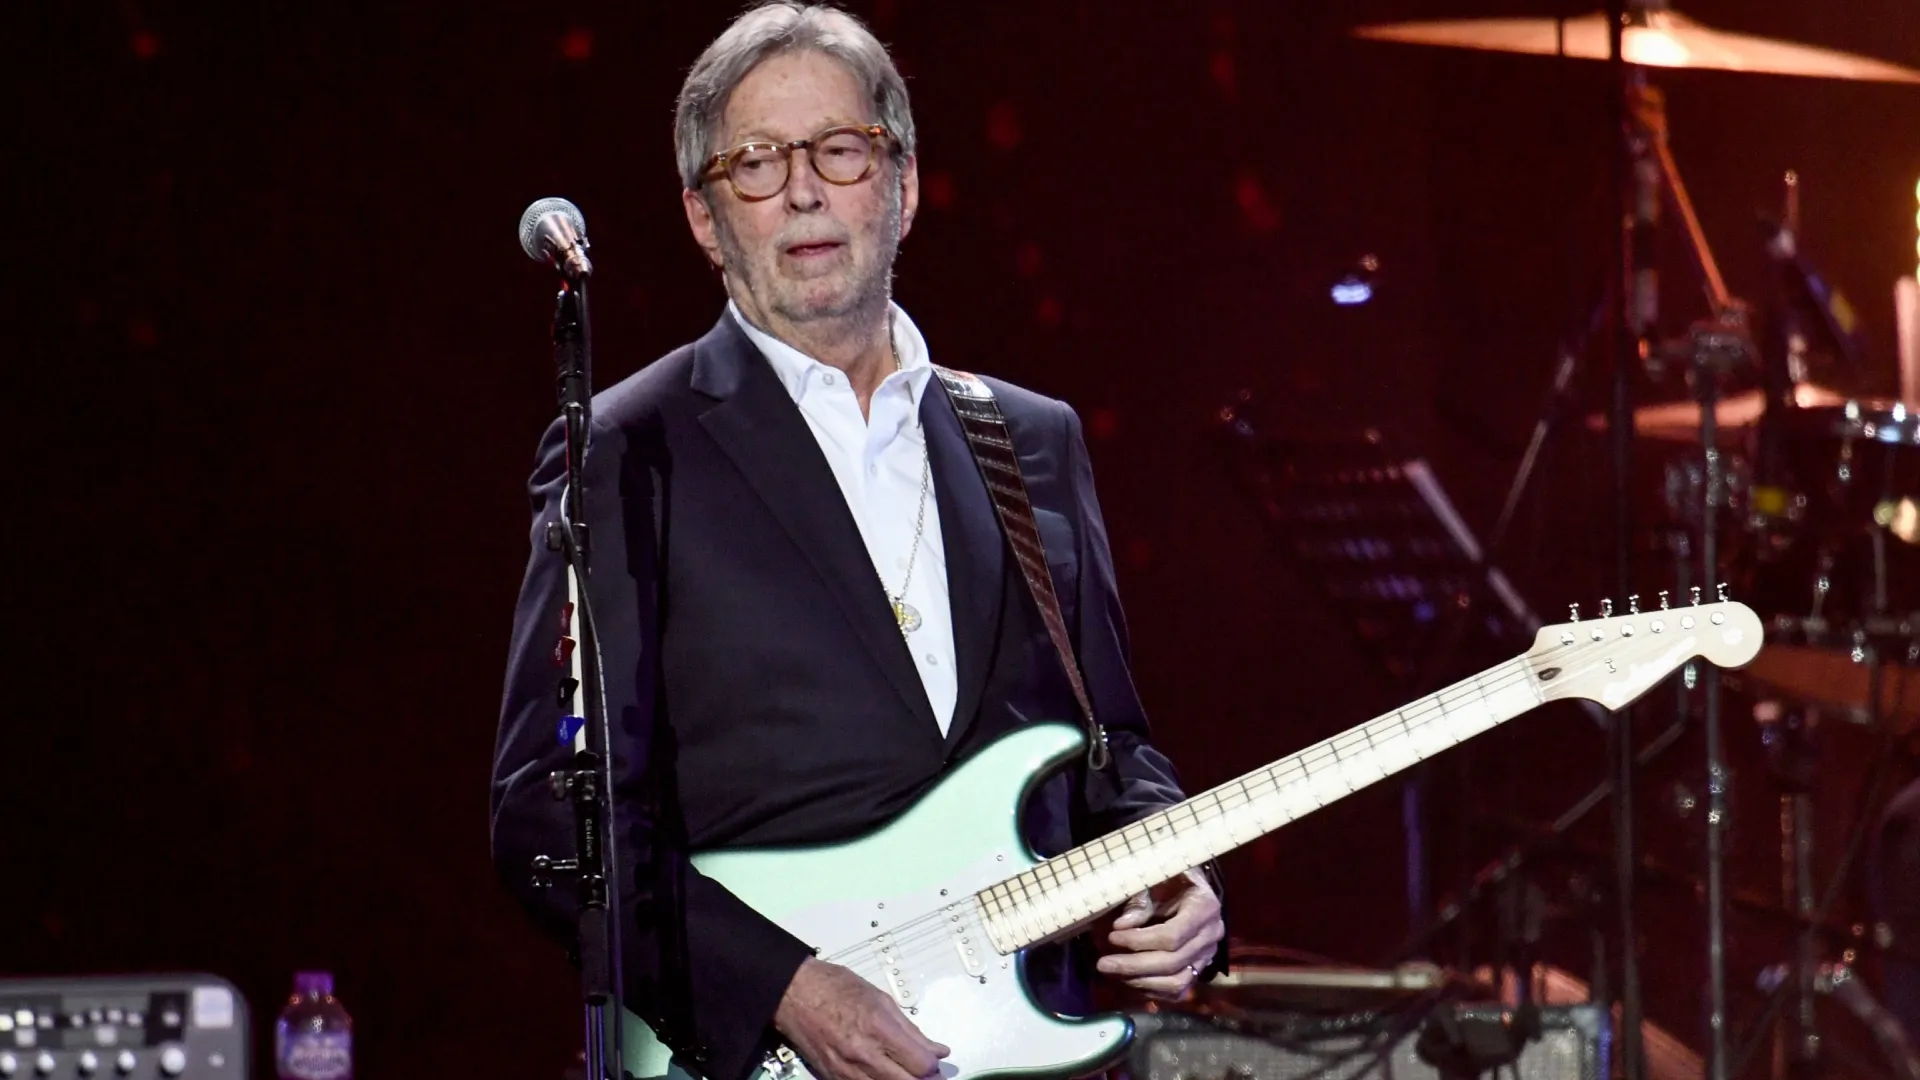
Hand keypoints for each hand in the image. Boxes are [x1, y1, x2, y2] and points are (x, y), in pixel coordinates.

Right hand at [772, 957, 950, 1079]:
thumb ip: (911, 1030)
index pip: (921, 1065)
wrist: (793, 993)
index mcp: (878, 1028)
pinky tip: (883, 1075)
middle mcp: (863, 1054)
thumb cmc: (833, 988)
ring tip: (905, 1073)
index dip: (934, 1067)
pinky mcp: (833, 1078)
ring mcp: (846, 1071)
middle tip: (929, 1075)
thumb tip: (937, 1050)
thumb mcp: (880, 999)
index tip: (936, 1062)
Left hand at [1096, 867, 1223, 999]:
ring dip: (1141, 982)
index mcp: (1204, 908)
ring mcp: (1207, 955)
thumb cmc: (1170, 878)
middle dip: (1133, 966)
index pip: (1172, 936)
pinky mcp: (1199, 969)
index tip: (1112, 936)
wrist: (1191, 885)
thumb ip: (1141, 903)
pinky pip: (1178, 990)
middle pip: (1173, 962)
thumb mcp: (1156, 880)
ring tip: (1113, 973)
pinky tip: (1129, 980)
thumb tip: (1120, 927)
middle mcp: (1211, 935)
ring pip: (1177, 982)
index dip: (1139, 940)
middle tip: (1103, 964)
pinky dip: (1152, 989)